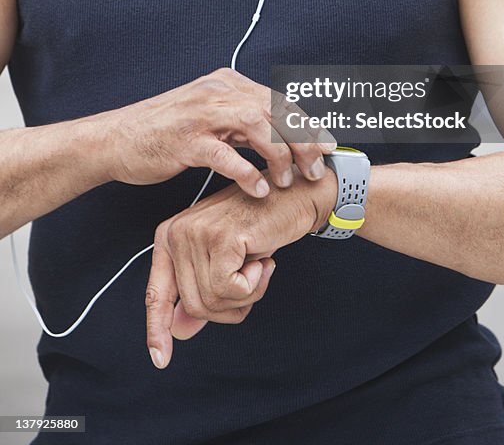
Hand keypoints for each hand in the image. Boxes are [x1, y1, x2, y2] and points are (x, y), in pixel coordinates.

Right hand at [105, 68, 335, 197]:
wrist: (116, 139)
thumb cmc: (166, 133)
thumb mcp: (210, 117)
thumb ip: (242, 120)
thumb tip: (282, 134)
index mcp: (227, 84)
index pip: (279, 100)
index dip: (308, 124)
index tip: (328, 146)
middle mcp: (218, 92)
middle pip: (275, 110)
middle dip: (303, 141)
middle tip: (316, 169)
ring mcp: (201, 114)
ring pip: (257, 125)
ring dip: (280, 155)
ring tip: (288, 181)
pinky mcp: (185, 140)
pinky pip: (225, 155)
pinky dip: (248, 172)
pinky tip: (260, 189)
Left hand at [145, 166, 337, 368]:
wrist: (293, 197)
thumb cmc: (261, 227)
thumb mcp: (227, 262)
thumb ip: (202, 292)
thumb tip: (178, 331)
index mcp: (170, 237)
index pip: (157, 294)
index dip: (158, 329)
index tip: (161, 359)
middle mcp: (176, 233)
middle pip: (192, 305)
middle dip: (228, 306)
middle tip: (252, 279)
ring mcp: (196, 233)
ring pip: (212, 301)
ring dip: (246, 295)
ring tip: (259, 267)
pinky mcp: (221, 237)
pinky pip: (229, 289)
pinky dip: (253, 285)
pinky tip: (263, 261)